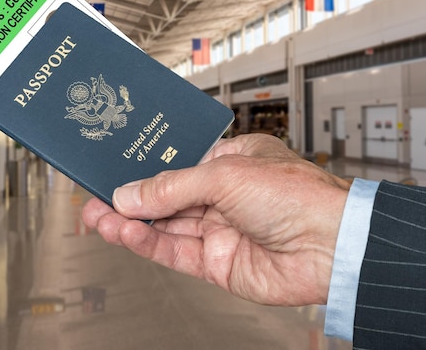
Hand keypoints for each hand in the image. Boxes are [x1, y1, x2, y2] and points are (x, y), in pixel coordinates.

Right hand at [82, 134, 348, 306]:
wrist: (332, 246)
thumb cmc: (297, 196)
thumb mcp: (224, 175)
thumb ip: (171, 187)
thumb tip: (130, 194)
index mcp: (228, 162)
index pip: (174, 163)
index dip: (142, 168)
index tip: (112, 170)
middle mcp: (222, 196)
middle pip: (163, 197)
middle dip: (127, 198)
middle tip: (93, 199)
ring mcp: (218, 229)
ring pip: (163, 225)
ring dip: (129, 223)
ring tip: (98, 218)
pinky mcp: (216, 262)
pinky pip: (173, 251)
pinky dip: (146, 243)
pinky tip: (124, 234)